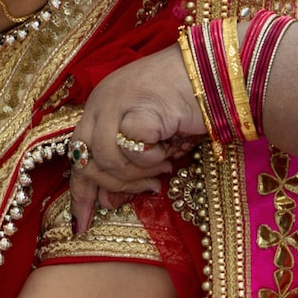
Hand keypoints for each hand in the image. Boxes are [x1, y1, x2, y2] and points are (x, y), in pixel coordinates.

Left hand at [70, 44, 204, 232]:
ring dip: (137, 171)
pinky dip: (151, 156)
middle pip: (84, 160)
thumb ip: (128, 166)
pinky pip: (131, 148)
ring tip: (164, 162)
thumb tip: (107, 200)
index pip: (78, 154)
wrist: (219, 72)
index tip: (82, 224)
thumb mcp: (154, 140)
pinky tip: (169, 147)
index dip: (80, 192)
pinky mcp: (133, 106)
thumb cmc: (190, 104)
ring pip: (105, 158)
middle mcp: (100, 102)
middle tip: (149, 187)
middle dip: (113, 184)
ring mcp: (112, 101)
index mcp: (100, 107)